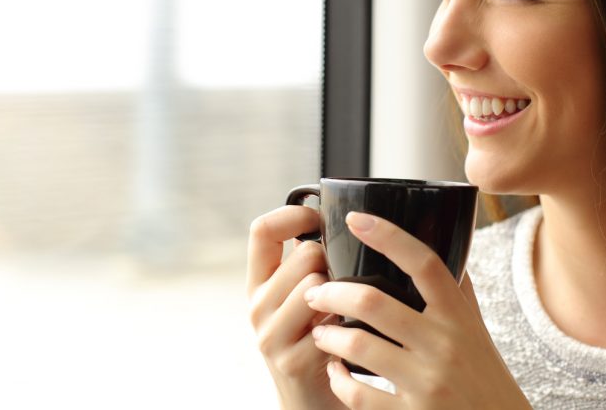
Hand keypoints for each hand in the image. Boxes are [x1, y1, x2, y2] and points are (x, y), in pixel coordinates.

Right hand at [247, 205, 345, 408]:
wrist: (311, 404)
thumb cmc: (316, 341)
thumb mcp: (301, 298)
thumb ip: (306, 262)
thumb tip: (327, 214)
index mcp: (258, 283)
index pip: (261, 230)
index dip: (294, 215)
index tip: (318, 219)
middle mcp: (257, 307)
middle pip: (303, 255)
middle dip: (332, 261)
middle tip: (341, 279)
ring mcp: (270, 336)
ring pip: (316, 285)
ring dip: (341, 293)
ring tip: (345, 308)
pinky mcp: (291, 361)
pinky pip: (328, 324)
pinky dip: (346, 325)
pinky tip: (348, 334)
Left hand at [303, 212, 529, 408]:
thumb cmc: (484, 376)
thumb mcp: (475, 328)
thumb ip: (455, 290)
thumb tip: (439, 242)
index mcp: (458, 315)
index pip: (424, 263)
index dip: (388, 236)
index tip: (355, 219)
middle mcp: (444, 345)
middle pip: (373, 302)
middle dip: (331, 293)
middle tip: (315, 292)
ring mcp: (428, 382)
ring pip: (358, 346)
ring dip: (328, 336)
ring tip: (320, 332)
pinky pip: (359, 394)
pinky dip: (338, 380)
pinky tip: (335, 371)